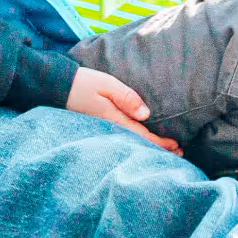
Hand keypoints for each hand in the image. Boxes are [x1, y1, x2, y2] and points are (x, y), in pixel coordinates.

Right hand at [65, 67, 179, 153]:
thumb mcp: (106, 84)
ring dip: (149, 147)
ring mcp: (104, 130)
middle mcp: (111, 129)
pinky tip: (143, 142)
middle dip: (159, 149)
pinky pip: (123, 138)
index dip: (161, 143)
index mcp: (115, 120)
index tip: (177, 147)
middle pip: (139, 144)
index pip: (143, 136)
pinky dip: (137, 141)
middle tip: (180, 153)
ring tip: (167, 150)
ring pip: (131, 143)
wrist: (57, 87)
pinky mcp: (101, 127)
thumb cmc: (83, 83)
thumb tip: (146, 114)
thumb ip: (126, 97)